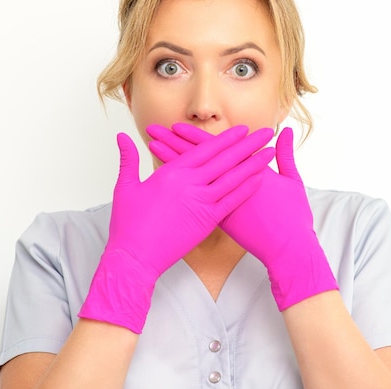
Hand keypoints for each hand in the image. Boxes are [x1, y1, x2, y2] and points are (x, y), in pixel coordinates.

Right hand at [79, 126, 274, 332]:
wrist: (135, 257)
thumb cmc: (128, 225)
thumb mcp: (126, 187)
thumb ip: (128, 159)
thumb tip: (121, 137)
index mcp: (171, 173)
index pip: (204, 149)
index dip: (225, 138)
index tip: (241, 130)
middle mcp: (189, 184)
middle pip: (224, 158)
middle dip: (247, 144)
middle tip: (265, 132)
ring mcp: (201, 202)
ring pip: (233, 177)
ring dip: (253, 163)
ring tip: (270, 152)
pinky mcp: (207, 221)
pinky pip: (232, 201)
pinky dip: (247, 188)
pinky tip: (260, 180)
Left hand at [147, 124, 337, 310]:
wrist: (289, 248)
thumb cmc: (293, 216)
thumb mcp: (292, 182)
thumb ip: (287, 156)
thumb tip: (284, 134)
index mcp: (243, 171)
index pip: (213, 149)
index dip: (193, 136)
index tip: (175, 125)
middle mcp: (227, 186)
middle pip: (193, 161)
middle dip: (172, 144)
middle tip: (153, 130)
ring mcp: (219, 205)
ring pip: (188, 180)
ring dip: (169, 164)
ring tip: (152, 150)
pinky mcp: (217, 221)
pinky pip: (191, 202)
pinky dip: (177, 192)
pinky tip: (164, 184)